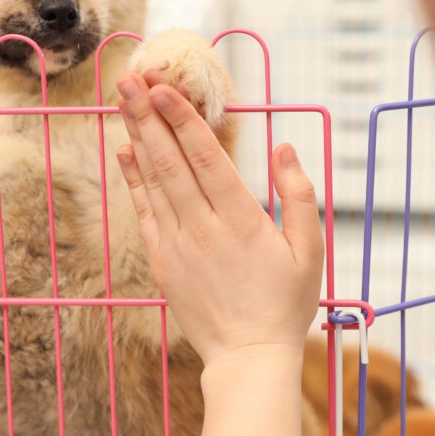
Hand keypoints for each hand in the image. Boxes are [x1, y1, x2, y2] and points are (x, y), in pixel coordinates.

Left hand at [115, 72, 323, 368]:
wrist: (248, 357)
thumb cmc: (285, 303)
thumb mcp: (311, 251)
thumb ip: (300, 195)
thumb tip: (285, 147)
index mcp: (242, 221)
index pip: (206, 159)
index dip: (183, 120)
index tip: (165, 88)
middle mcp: (203, 228)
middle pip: (170, 161)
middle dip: (149, 115)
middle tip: (131, 78)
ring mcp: (177, 245)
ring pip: (153, 181)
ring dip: (137, 136)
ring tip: (123, 99)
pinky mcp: (162, 261)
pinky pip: (143, 211)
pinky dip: (133, 179)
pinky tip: (125, 150)